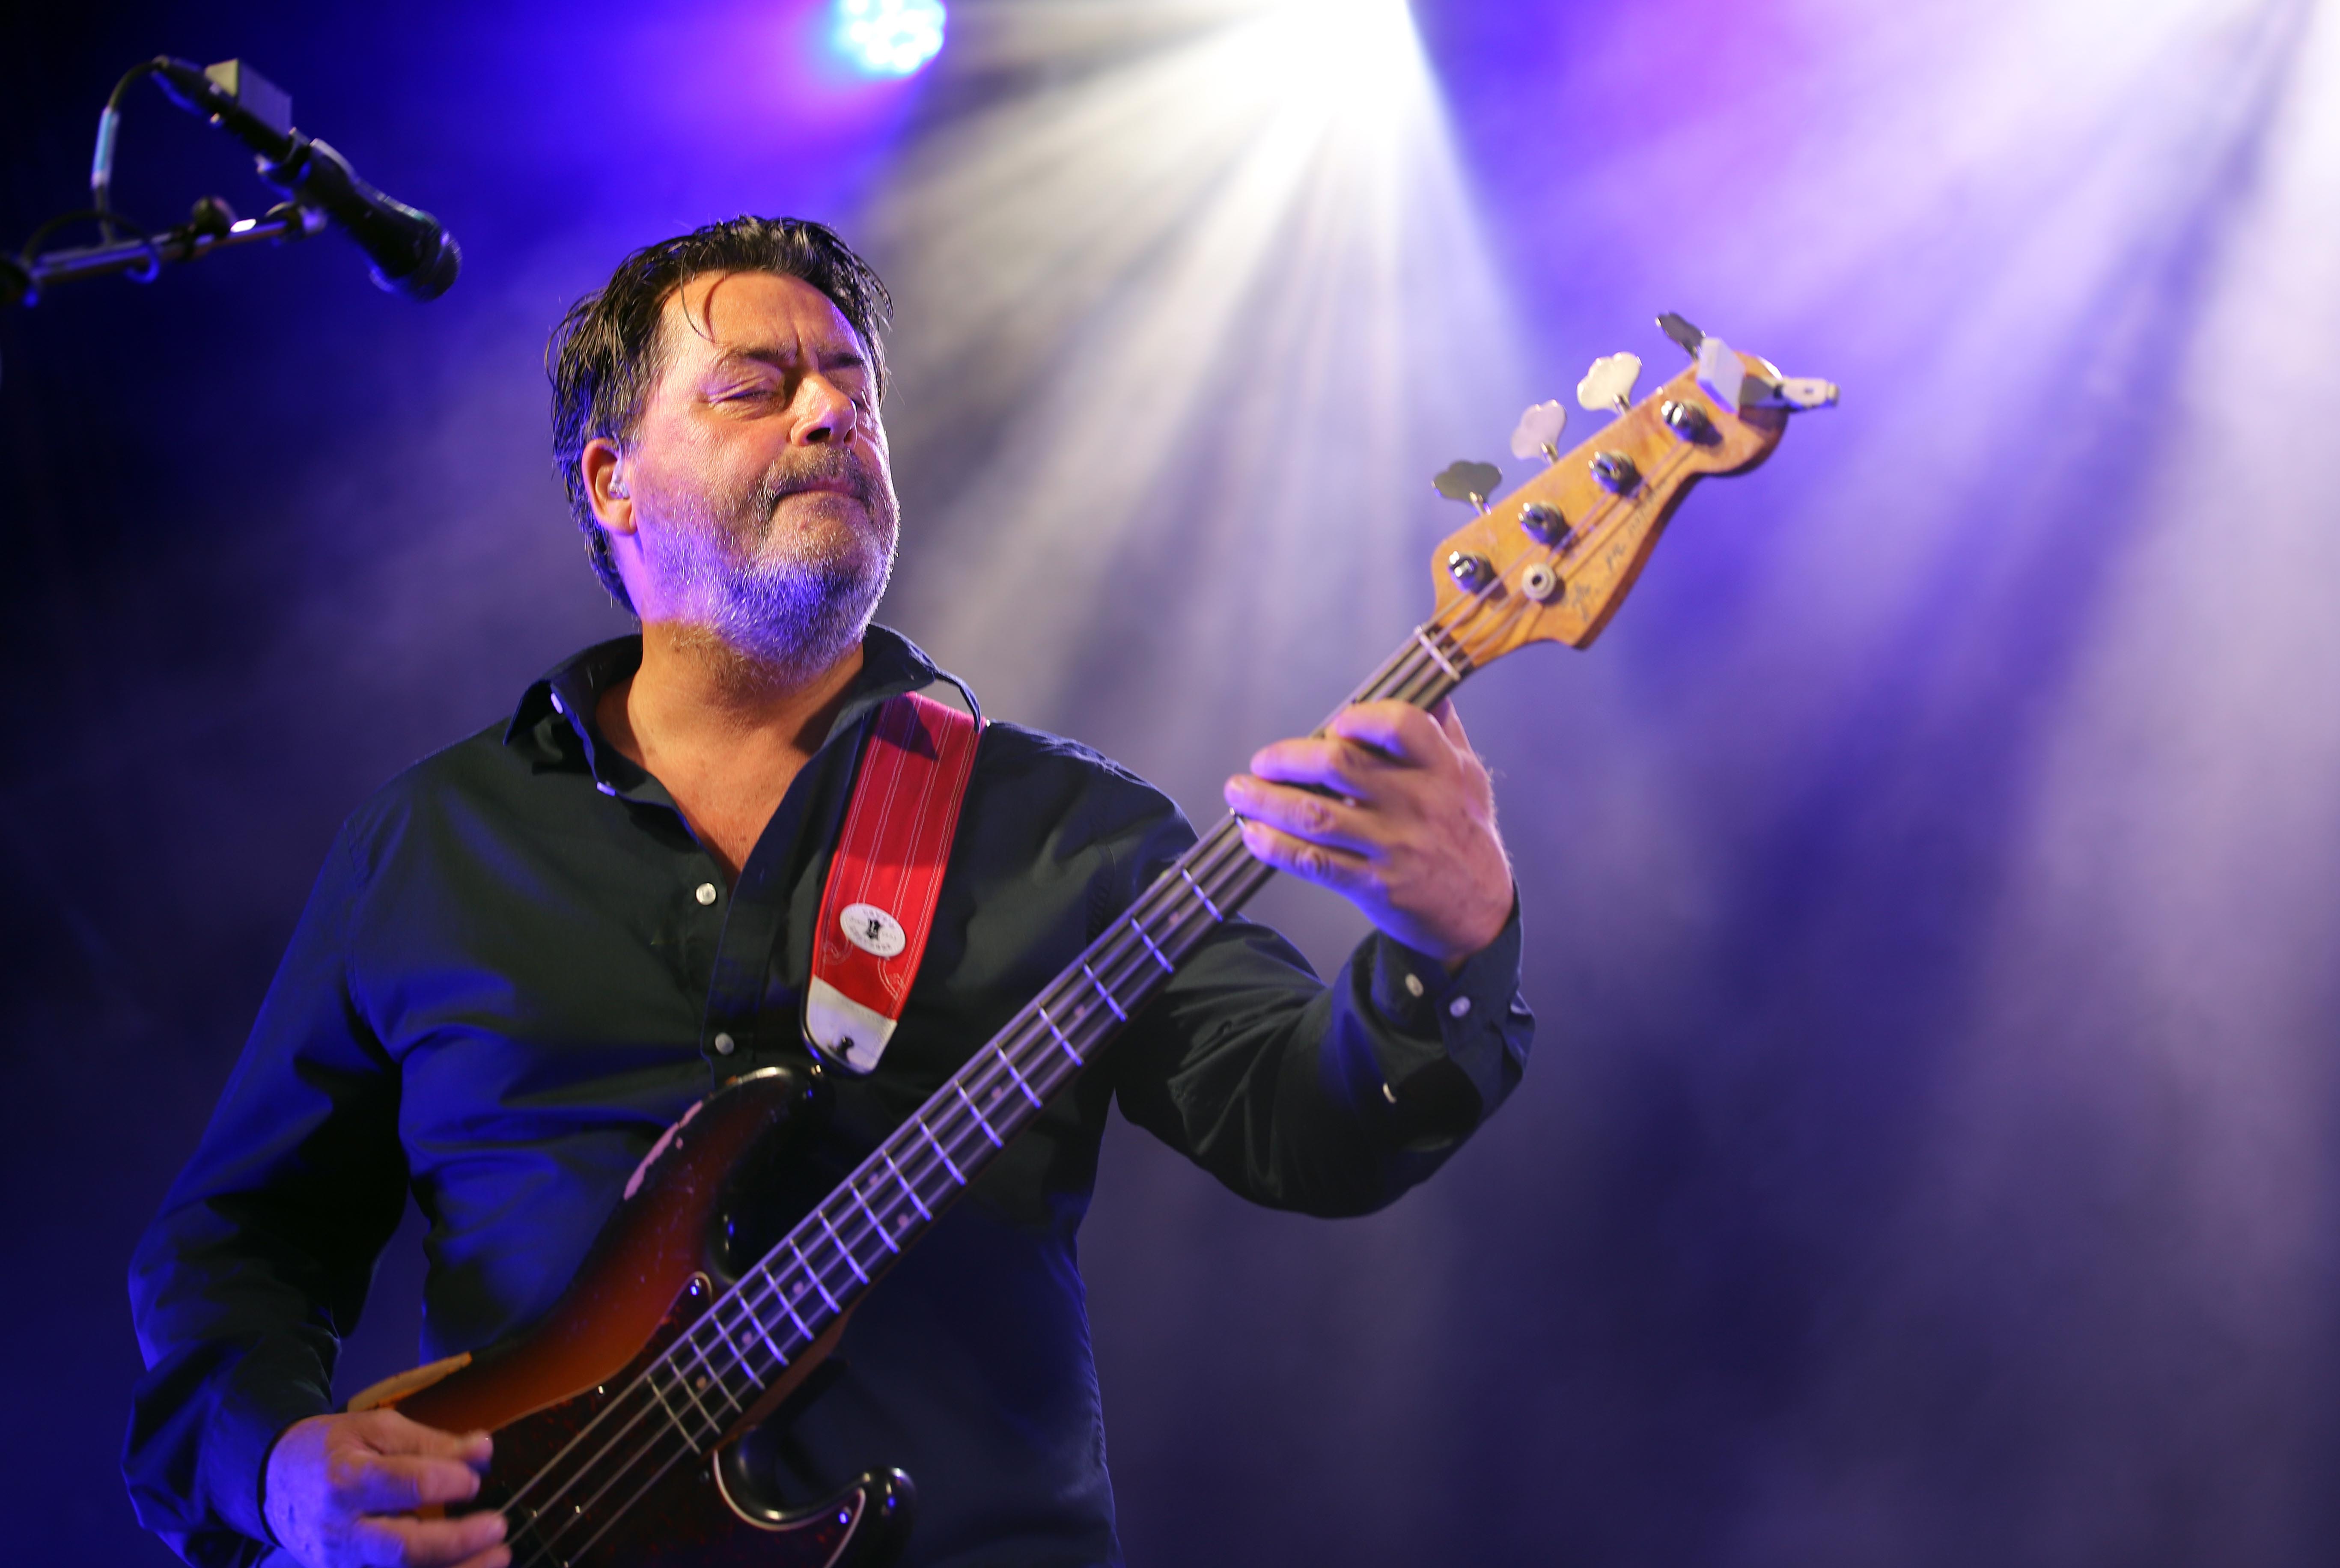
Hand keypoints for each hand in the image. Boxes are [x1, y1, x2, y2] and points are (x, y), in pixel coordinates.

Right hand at [263, 1409, 507, 1567]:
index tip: (474, 1479)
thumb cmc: (332, 1451)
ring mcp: (341, 1566)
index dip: (448, 1482)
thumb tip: (482, 1450)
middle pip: (404, 1548)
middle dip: (457, 1542)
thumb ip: (431, 1443)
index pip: (407, 1485)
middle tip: (498, 1527)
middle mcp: (341, 1531)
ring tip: (500, 1557)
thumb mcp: (376, 1430)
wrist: (274, 1484)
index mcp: (347, 1480)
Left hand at [1224, 698, 1511, 968]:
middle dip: (1287, 758)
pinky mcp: (1373, 884)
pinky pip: (1314, 861)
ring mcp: (1393, 846)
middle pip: (1339, 766)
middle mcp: (1416, 803)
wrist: (1479, 913)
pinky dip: (1276, 845)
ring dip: (1265, 800)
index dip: (1360, 719)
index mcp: (1441, 768)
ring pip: (1315, 815)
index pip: (1399, 725)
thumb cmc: (1465, 833)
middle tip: (1263, 761)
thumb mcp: (1468, 776)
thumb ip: (1442, 731)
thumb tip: (1425, 685)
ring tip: (1238, 791)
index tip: (1333, 725)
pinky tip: (1253, 834)